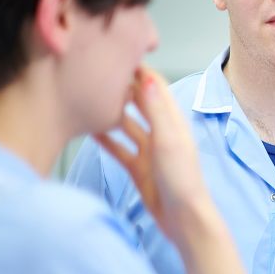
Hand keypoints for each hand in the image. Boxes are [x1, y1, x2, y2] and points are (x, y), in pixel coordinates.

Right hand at [95, 67, 209, 245]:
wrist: (184, 219)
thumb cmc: (183, 180)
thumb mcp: (168, 141)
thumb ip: (156, 110)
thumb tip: (147, 77)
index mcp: (174, 123)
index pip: (157, 88)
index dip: (140, 71)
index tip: (119, 55)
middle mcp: (163, 133)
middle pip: (141, 103)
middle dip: (124, 88)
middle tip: (99, 73)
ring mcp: (150, 151)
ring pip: (128, 125)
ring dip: (113, 112)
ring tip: (91, 97)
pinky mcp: (140, 168)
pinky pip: (120, 148)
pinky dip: (106, 138)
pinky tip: (90, 130)